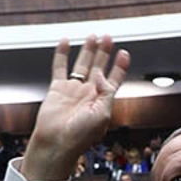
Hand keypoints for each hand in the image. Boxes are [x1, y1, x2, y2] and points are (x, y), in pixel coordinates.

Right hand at [20, 36, 130, 180]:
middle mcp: (88, 94)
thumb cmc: (80, 136)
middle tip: (108, 37)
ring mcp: (73, 90)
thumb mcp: (103, 114)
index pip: (114, 79)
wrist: (57, 143)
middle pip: (99, 67)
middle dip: (104, 52)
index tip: (124, 53)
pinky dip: (62, 54)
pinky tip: (65, 42)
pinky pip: (60, 67)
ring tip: (93, 36)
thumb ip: (106, 92)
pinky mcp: (57, 89)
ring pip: (82, 64)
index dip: (120, 66)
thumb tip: (100, 74)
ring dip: (88, 50)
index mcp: (102, 101)